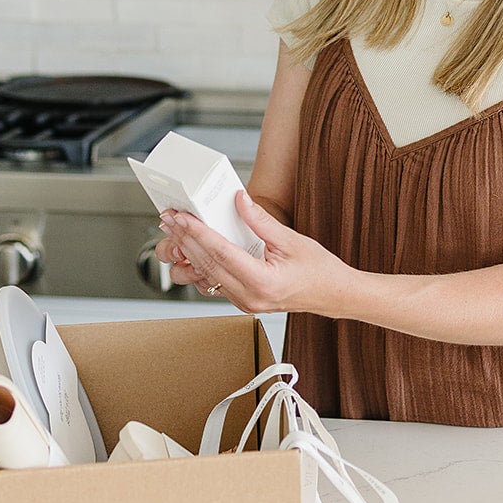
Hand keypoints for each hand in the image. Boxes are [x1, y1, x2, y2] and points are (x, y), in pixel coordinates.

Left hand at [154, 189, 348, 314]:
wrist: (332, 295)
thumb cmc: (318, 270)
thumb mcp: (291, 240)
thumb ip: (260, 221)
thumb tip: (239, 199)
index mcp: (262, 282)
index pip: (221, 253)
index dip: (199, 233)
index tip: (182, 218)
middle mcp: (249, 297)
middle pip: (208, 265)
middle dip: (186, 239)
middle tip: (169, 219)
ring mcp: (244, 302)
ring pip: (208, 275)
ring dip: (189, 252)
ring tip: (174, 231)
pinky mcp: (243, 301)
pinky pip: (216, 283)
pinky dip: (202, 265)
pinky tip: (191, 250)